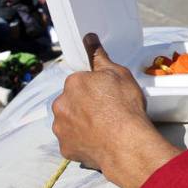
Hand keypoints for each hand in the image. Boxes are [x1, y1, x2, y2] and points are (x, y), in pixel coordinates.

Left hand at [51, 34, 181, 187]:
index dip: (94, 88)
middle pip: (71, 101)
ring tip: (103, 129)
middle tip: (105, 112)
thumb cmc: (124, 107)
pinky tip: (98, 141)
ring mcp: (61, 128)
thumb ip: (100, 57)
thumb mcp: (119, 74)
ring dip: (80, 123)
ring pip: (69, 122)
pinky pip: (72, 142)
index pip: (79, 81)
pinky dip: (82, 141)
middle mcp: (61, 104)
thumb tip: (89, 39)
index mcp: (73, 83)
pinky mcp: (65, 148)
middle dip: (83, 105)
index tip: (106, 95)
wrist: (126, 143)